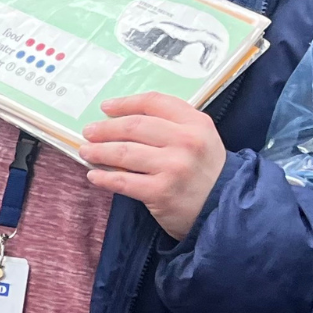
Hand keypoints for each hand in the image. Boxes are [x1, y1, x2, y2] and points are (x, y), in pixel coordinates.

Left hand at [81, 91, 230, 240]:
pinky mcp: (161, 192)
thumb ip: (173, 125)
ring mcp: (173, 167)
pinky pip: (123, 181)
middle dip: (106, 128)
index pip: (154, 103)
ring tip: (86, 151)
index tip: (106, 107)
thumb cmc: (207, 172)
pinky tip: (94, 175)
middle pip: (134, 126)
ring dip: (99, 151)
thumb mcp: (202, 139)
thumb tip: (125, 120)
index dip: (126, 103)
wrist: (225, 209)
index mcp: (196, 123)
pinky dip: (104, 177)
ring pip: (124, 152)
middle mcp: (186, 141)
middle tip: (89, 132)